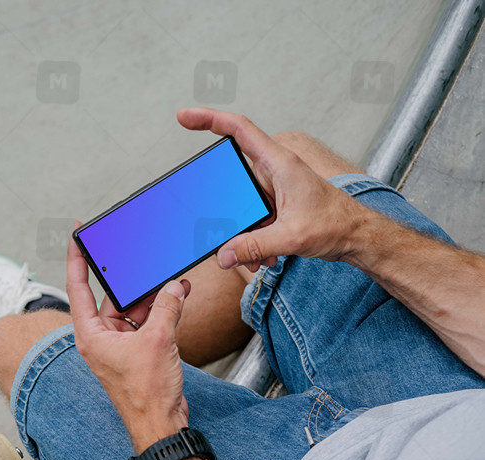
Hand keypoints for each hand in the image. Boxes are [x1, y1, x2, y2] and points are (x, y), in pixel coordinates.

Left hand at [66, 224, 189, 451]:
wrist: (161, 424)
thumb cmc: (146, 394)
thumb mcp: (158, 340)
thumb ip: (166, 307)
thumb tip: (173, 287)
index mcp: (91, 335)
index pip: (78, 287)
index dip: (77, 258)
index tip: (77, 235)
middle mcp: (101, 339)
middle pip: (110, 296)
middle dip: (128, 279)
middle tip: (137, 255)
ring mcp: (119, 346)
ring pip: (132, 309)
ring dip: (151, 296)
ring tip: (169, 280)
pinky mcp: (137, 352)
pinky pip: (146, 322)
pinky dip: (160, 310)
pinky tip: (177, 297)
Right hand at [177, 108, 364, 270]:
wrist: (357, 237)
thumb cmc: (335, 224)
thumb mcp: (291, 237)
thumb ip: (254, 246)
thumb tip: (225, 254)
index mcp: (279, 162)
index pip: (238, 130)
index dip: (209, 119)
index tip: (185, 118)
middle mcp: (275, 171)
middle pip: (234, 182)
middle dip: (228, 214)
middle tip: (224, 235)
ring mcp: (276, 190)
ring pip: (244, 209)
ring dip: (244, 234)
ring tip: (256, 257)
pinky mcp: (279, 208)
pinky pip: (255, 222)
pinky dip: (255, 241)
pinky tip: (265, 258)